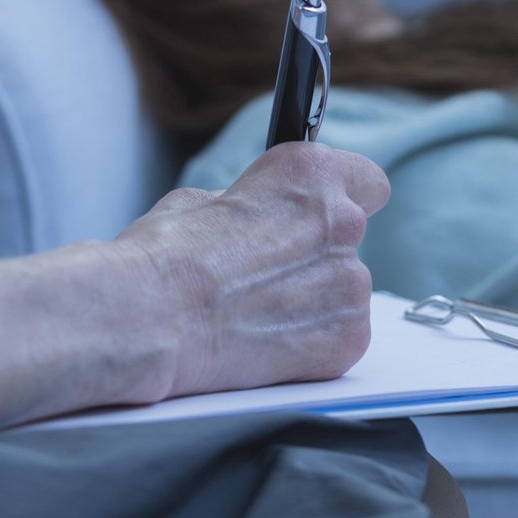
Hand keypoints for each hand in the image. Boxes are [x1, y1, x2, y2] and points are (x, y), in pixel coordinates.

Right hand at [111, 142, 388, 400]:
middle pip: (349, 238)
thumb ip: (256, 205)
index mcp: (311, 176)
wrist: (150, 321)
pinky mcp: (348, 337)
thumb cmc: (165, 257)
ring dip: (314, 298)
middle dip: (315, 253)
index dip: (343, 197)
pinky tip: (268, 341)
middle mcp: (343, 222)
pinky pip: (342, 332)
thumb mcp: (204, 201)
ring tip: (258, 312)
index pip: (366, 180)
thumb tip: (263, 218)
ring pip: (345, 288)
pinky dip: (313, 340)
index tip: (323, 212)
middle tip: (268, 273)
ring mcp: (350, 284)